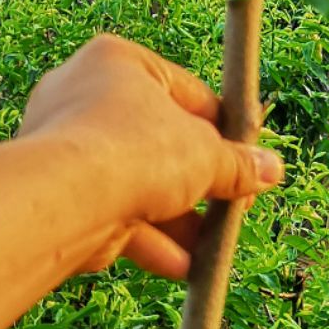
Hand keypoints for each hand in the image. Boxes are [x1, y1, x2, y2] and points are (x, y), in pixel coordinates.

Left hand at [16, 34, 282, 279]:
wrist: (60, 199)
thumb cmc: (133, 150)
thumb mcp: (205, 155)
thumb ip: (238, 164)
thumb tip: (271, 170)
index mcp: (119, 62)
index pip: (188, 94)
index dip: (225, 131)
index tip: (249, 160)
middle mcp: (83, 95)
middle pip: (161, 143)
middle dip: (200, 184)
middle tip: (233, 206)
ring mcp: (65, 146)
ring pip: (136, 185)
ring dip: (179, 220)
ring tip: (212, 247)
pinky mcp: (57, 194)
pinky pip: (112, 213)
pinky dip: (148, 239)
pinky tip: (182, 266)